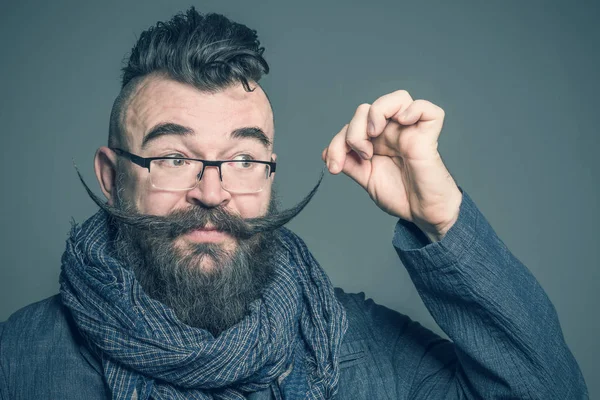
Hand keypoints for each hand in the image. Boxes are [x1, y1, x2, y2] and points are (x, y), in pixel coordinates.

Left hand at [322, 90, 462, 241]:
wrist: (424, 214)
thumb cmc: (402, 196)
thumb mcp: (367, 180)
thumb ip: (350, 164)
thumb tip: (325, 153)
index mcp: (377, 141)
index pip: (351, 125)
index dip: (337, 142)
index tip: (334, 166)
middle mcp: (393, 132)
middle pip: (367, 109)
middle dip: (353, 131)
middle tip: (361, 154)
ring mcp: (411, 132)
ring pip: (397, 98)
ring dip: (378, 112)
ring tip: (375, 134)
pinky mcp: (429, 137)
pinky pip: (428, 109)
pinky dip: (413, 109)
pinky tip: (403, 123)